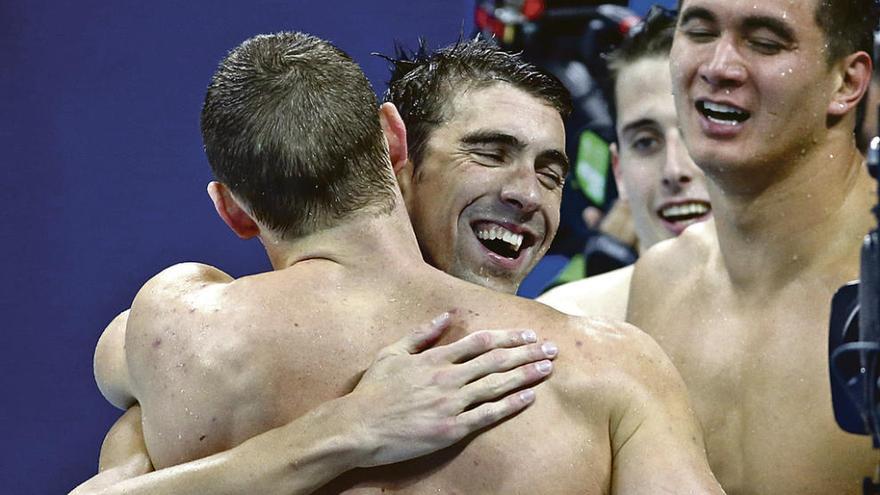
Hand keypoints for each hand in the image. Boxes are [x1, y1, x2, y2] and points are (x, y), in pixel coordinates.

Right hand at [350, 311, 557, 466]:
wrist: (358, 426)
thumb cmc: (373, 391)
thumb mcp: (392, 352)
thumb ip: (421, 334)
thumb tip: (446, 315)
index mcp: (435, 358)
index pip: (481, 342)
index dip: (508, 336)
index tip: (529, 334)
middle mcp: (448, 377)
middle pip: (496, 361)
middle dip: (527, 353)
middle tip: (552, 348)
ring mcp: (451, 404)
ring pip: (496, 385)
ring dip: (525, 375)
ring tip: (547, 368)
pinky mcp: (451, 429)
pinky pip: (487, 415)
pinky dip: (510, 405)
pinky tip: (529, 397)